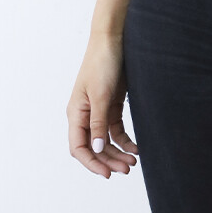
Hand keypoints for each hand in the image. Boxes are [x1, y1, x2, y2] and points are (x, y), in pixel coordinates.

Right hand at [66, 32, 138, 178]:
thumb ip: (98, 122)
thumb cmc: (102, 63)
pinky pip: (116, 128)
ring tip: (133, 162)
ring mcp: (99, 110)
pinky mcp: (112, 104)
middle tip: (126, 169)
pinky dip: (125, 139)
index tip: (108, 173)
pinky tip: (136, 147)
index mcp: (75, 113)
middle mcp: (85, 115)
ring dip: (118, 152)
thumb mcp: (101, 94)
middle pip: (94, 147)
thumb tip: (97, 150)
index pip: (79, 147)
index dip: (92, 163)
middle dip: (109, 160)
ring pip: (106, 140)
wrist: (114, 38)